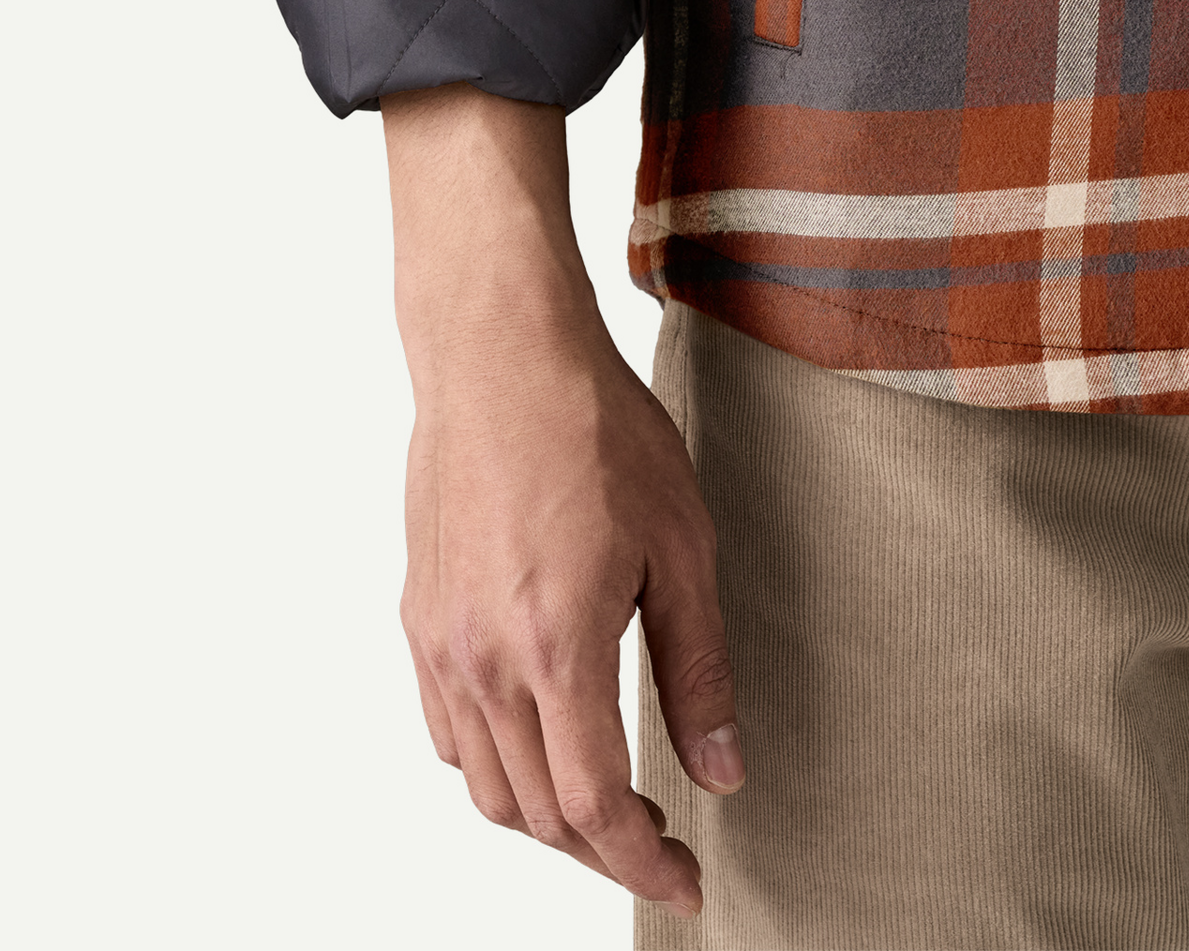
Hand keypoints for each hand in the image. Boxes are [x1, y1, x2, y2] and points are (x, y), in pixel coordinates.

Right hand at [381, 85, 741, 917]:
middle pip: (535, 812)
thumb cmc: (599, 432)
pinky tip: (543, 736)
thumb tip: (723, 771)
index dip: (643, 862)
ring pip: (483, 784)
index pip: (593, 806)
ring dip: (547, 814)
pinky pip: (449, 731)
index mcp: (556, 647)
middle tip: (663, 841)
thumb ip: (698, 669)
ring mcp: (438, 641)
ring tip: (609, 799)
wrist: (502, 355)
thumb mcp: (682, 546)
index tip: (686, 880)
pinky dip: (496, 764)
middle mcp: (482, 660)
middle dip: (602, 846)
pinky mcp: (418, 615)